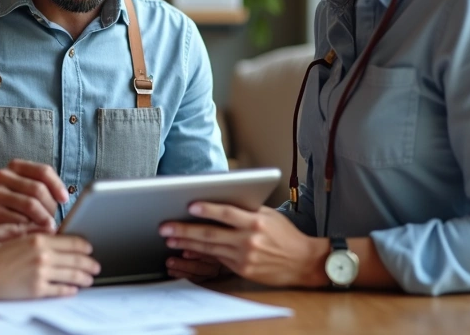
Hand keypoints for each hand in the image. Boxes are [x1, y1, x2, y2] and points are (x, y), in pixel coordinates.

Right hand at [0, 160, 68, 231]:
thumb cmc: (14, 205)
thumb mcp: (27, 190)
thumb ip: (45, 189)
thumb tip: (65, 199)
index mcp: (15, 166)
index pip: (43, 171)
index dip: (57, 186)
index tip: (65, 200)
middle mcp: (2, 175)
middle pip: (38, 189)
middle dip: (50, 207)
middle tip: (54, 221)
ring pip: (31, 205)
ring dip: (43, 219)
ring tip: (48, 229)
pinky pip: (19, 220)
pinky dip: (30, 228)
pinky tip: (33, 234)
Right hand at [0, 234, 99, 299]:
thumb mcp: (16, 237)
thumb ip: (36, 235)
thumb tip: (54, 234)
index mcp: (39, 240)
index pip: (71, 242)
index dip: (84, 246)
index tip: (89, 249)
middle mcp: (43, 256)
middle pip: (76, 259)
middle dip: (89, 263)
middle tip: (95, 266)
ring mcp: (41, 273)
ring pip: (71, 275)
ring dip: (84, 277)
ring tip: (89, 279)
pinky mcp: (37, 289)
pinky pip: (59, 290)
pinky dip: (69, 290)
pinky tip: (74, 289)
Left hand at [159, 203, 327, 287]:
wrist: (303, 262)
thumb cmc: (286, 235)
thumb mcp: (269, 215)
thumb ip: (246, 209)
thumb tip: (220, 200)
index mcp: (256, 221)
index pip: (227, 213)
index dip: (207, 210)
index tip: (190, 205)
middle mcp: (249, 240)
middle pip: (211, 234)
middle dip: (185, 230)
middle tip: (165, 227)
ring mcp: (245, 256)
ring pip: (209, 249)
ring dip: (187, 244)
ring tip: (170, 239)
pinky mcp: (242, 269)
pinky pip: (217, 260)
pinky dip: (200, 255)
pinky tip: (187, 251)